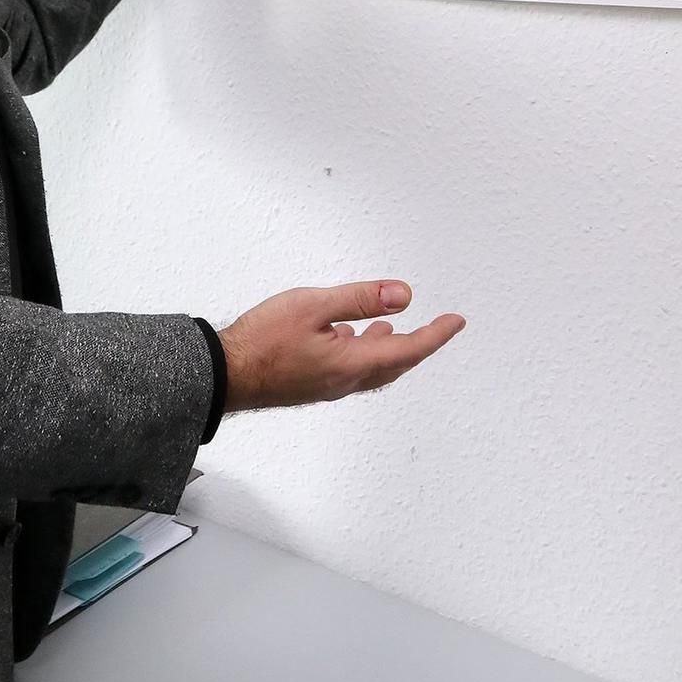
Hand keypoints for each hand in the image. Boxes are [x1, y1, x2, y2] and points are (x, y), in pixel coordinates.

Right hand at [218, 281, 464, 411]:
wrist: (225, 375)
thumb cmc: (262, 340)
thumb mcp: (312, 305)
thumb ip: (358, 300)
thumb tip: (403, 295)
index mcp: (352, 363)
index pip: (408, 349)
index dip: (435, 334)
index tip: (456, 322)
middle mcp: (345, 381)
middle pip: (395, 364)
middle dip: (419, 345)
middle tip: (437, 327)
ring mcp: (328, 386)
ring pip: (372, 368)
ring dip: (391, 349)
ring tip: (393, 327)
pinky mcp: (312, 385)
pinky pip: (351, 370)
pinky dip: (364, 352)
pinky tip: (348, 337)